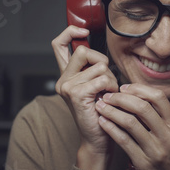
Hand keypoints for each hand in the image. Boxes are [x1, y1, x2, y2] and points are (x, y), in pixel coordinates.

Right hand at [51, 25, 118, 169]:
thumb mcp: (96, 87)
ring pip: (99, 66)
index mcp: (66, 75)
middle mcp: (63, 79)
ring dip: (111, 80)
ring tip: (107, 95)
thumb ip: (94, 69)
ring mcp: (67, 86)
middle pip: (85, 50)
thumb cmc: (101, 112)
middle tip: (106, 82)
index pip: (58, 44)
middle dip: (102, 62)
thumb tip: (102, 55)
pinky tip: (108, 99)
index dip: (69, 32)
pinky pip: (103, 78)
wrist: (98, 139)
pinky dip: (111, 87)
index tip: (82, 30)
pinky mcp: (76, 94)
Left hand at [95, 83, 169, 169]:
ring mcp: (155, 150)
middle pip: (142, 108)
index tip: (124, 88)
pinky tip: (102, 121)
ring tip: (101, 106)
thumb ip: (158, 114)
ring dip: (112, 111)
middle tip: (108, 96)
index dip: (139, 89)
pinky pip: (123, 140)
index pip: (158, 98)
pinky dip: (110, 128)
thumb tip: (134, 91)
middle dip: (121, 99)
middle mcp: (168, 137)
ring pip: (130, 123)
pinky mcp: (142, 162)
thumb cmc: (167, 150)